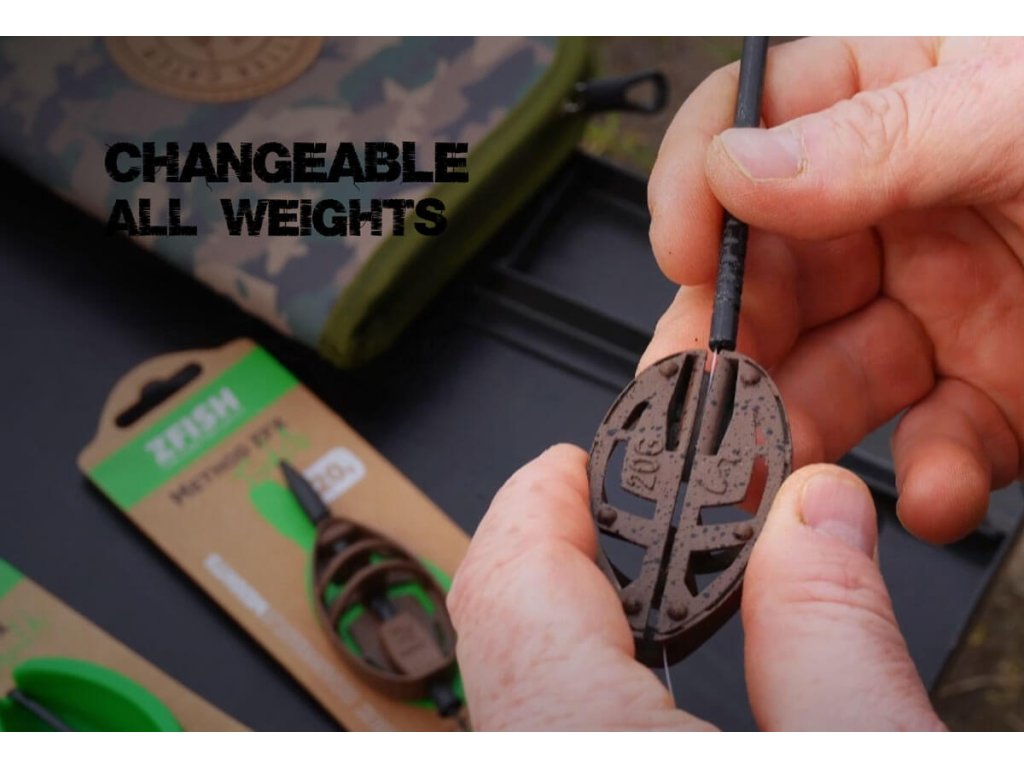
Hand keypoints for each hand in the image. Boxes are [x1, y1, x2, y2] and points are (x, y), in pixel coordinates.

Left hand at [448, 445, 943, 730]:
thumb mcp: (871, 757)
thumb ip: (836, 637)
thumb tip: (819, 514)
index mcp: (585, 739)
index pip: (513, 580)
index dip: (543, 498)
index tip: (578, 460)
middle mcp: (534, 757)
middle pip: (497, 625)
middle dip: (548, 546)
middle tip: (606, 507)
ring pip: (509, 678)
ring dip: (557, 611)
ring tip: (628, 580)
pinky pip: (535, 720)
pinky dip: (572, 671)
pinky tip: (634, 671)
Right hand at [644, 37, 1023, 543]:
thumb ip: (884, 137)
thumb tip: (741, 165)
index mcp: (914, 97)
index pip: (758, 123)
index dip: (701, 185)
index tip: (685, 252)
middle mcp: (915, 201)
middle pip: (773, 268)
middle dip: (735, 338)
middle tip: (712, 391)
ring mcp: (954, 298)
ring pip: (833, 370)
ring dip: (808, 429)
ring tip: (793, 468)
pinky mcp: (1003, 387)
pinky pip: (935, 437)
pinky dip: (931, 477)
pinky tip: (943, 484)